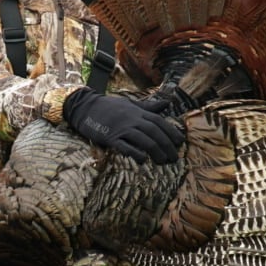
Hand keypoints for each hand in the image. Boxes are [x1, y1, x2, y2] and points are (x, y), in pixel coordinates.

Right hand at [62, 90, 183, 163]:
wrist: (85, 107)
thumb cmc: (109, 107)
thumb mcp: (130, 104)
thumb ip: (149, 107)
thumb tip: (167, 103)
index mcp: (138, 112)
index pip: (159, 121)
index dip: (171, 132)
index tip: (180, 142)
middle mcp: (132, 119)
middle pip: (154, 132)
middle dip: (166, 145)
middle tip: (174, 158)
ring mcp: (121, 128)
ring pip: (143, 140)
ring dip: (155, 151)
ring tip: (163, 162)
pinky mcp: (110, 137)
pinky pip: (125, 146)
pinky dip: (135, 153)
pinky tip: (143, 160)